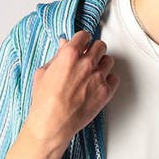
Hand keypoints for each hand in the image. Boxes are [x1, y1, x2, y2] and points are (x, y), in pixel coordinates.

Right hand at [24, 30, 119, 147]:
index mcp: (70, 54)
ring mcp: (98, 77)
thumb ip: (57, 56)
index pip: (84, 36)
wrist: (53, 122)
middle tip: (89, 57)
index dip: (83, 40)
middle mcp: (87, 63)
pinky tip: (99, 84)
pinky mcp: (105, 92)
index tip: (82, 44)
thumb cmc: (45, 100)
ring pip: (109, 61)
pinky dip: (109, 79)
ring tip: (94, 72)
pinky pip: (114, 78)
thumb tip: (64, 45)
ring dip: (102, 64)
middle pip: (100, 46)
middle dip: (94, 50)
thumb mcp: (43, 72)